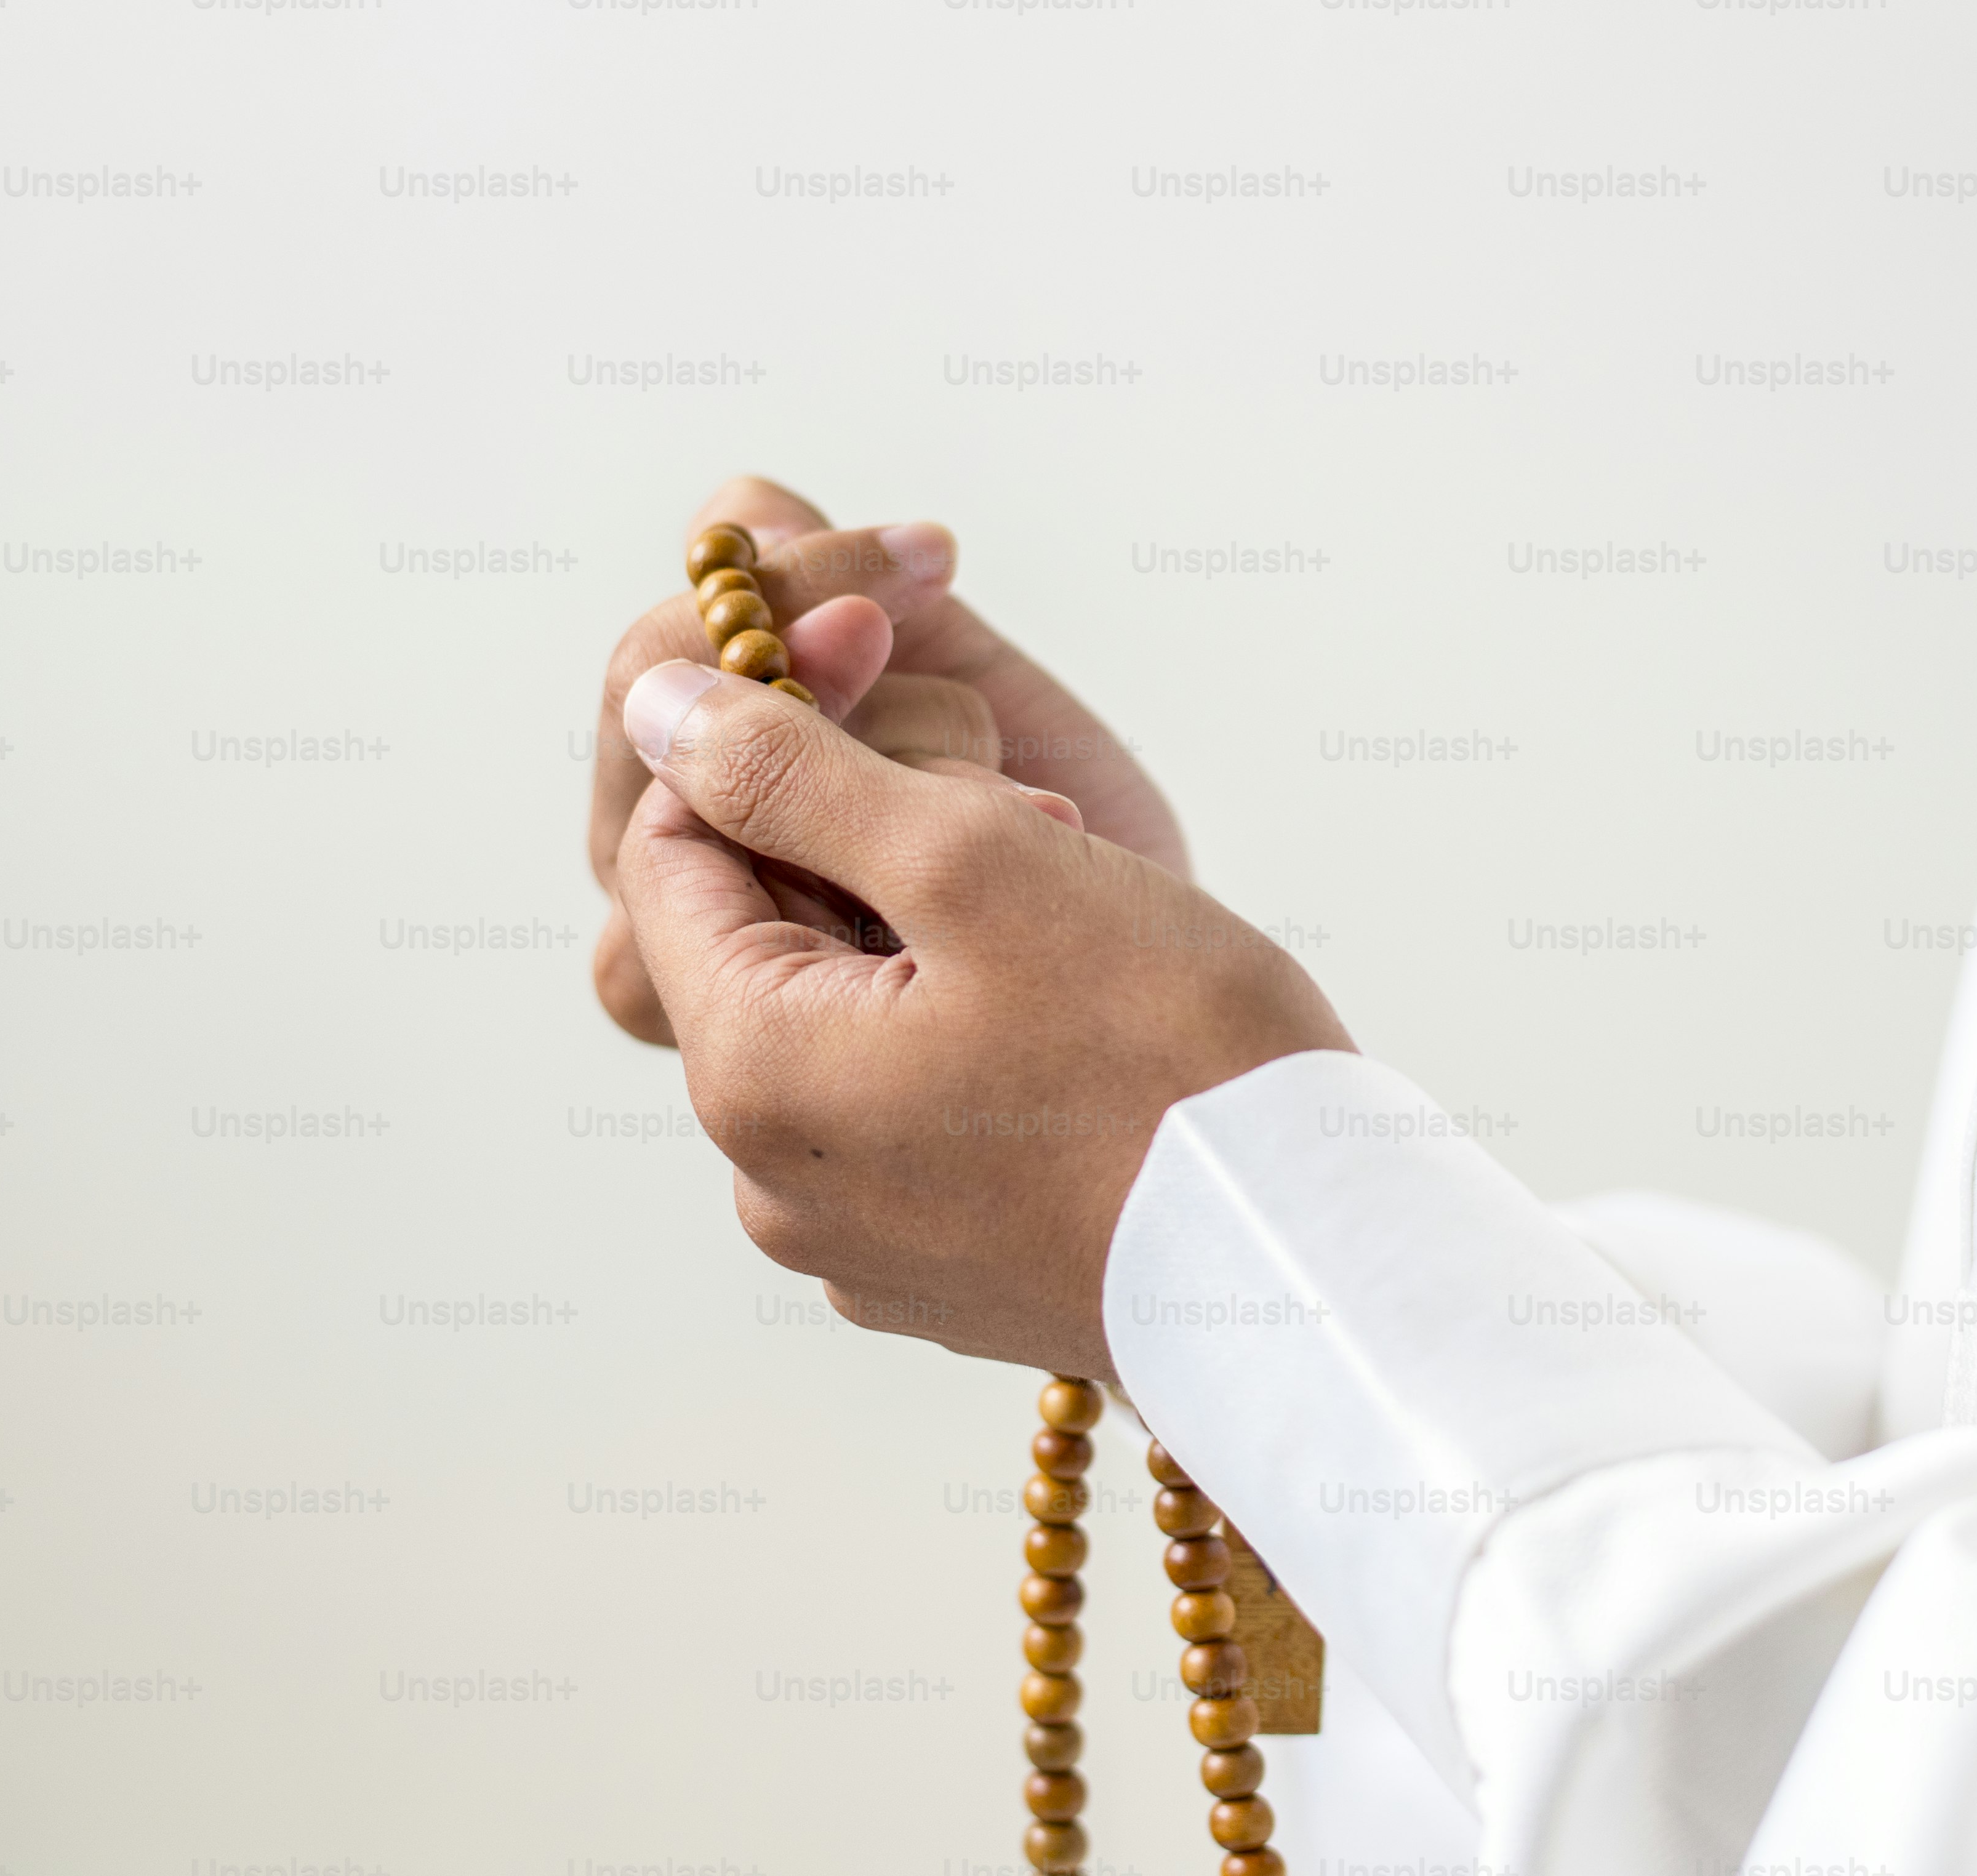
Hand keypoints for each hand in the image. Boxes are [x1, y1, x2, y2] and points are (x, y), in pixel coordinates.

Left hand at [612, 661, 1352, 1376]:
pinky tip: (1096, 1029)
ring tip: (1088, 928)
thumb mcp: (975, 858)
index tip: (899, 700)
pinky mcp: (947, 1276)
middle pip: (769, 937)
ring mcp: (861, 1246)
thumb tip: (656, 707)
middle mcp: (773, 1186)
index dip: (772, 745)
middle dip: (883, 848)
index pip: (674, 849)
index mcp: (751, 1077)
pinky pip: (919, 1112)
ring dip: (942, 937)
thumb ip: (792, 773)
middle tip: (1039, 827)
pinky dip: (982, 1038)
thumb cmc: (1168, 1052)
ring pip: (855, 1018)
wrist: (1319, 1263)